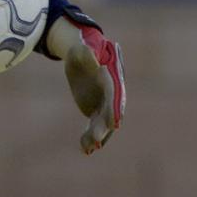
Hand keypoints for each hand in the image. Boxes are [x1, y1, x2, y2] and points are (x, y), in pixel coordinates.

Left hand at [45, 17, 125, 154]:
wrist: (82, 55)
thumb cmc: (83, 48)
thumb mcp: (82, 47)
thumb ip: (87, 51)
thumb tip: (89, 53)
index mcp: (112, 79)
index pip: (114, 97)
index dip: (114, 110)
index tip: (114, 123)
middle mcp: (111, 94)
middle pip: (109, 113)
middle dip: (104, 128)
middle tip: (97, 141)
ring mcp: (104, 103)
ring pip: (102, 124)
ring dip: (96, 136)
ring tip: (87, 148)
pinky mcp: (95, 110)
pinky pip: (94, 125)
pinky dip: (89, 137)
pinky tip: (84, 149)